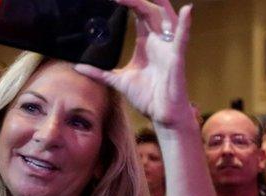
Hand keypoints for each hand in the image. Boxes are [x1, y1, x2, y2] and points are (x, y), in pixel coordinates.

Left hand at [74, 0, 193, 127]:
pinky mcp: (177, 58)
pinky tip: (187, 9)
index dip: (128, 1)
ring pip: (164, 17)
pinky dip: (185, 24)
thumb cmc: (147, 97)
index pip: (138, 12)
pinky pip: (182, 38)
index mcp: (146, 41)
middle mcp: (158, 40)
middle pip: (150, 9)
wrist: (161, 115)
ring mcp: (168, 47)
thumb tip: (78, 67)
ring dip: (154, 3)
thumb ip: (99, 72)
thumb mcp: (119, 81)